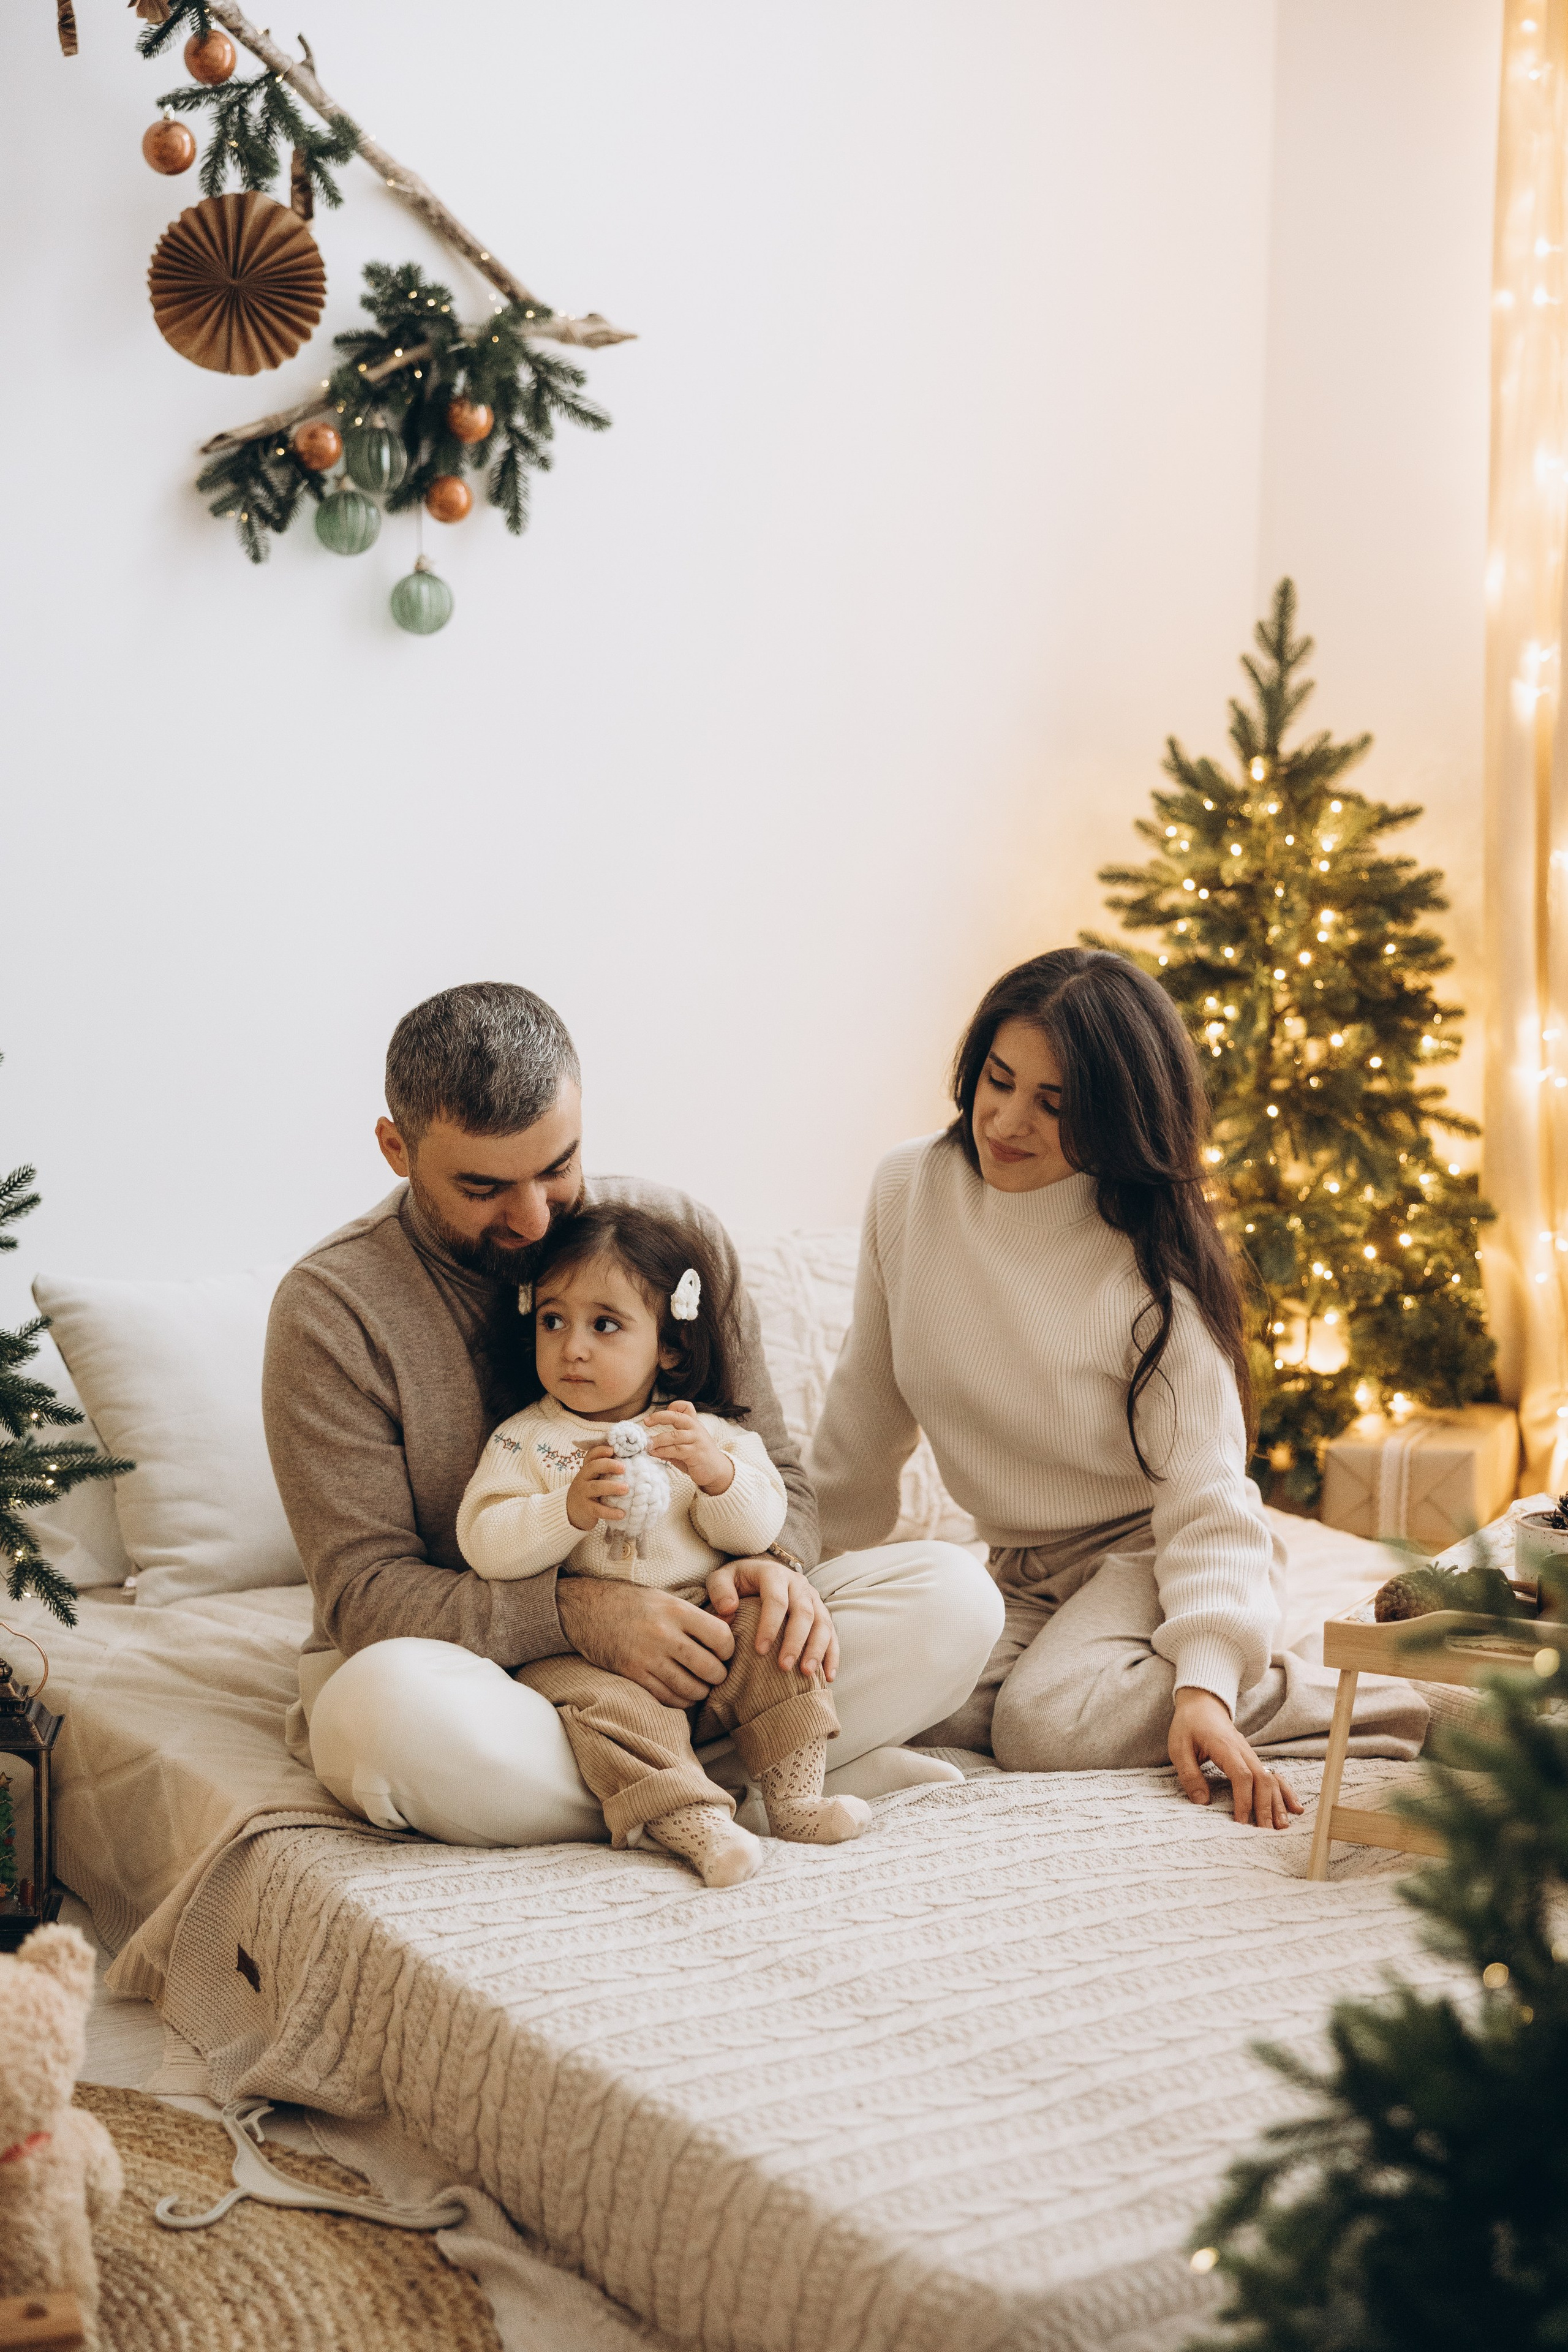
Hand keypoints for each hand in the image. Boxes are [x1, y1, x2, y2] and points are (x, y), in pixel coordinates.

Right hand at [556, 1577, 735, 1707]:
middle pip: (710, 1668)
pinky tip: (679, 1693)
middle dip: (718, 1676)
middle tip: (714, 1674)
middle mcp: (665, 1634)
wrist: (587, 1610)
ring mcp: (648, 1657)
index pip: (722, 1638)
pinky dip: (679, 1701)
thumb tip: (727, 1634)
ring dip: (700, 1692)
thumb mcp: (665, 1599)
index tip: (723, 1652)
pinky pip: (667, 1698)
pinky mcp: (633, 1675)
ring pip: (691, 1689)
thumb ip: (694, 1617)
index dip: (728, 1650)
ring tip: (699, 1686)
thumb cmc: (632, 1603)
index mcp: (677, 1611)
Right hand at [565, 1443, 627, 1533]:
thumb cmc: (590, 1491)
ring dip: (612, 1487)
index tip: (613, 1450)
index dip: (601, 1451)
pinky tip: (622, 1514)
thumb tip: (632, 1461)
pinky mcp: (585, 1508)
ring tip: (626, 1489)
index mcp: (587, 1469)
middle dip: (609, 1465)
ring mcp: (583, 1493)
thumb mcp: (594, 1478)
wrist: (572, 1511)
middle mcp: (583, 1478)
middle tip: (624, 1468)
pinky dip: (610, 1512)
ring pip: (596, 1487)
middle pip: (593, 1467)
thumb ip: (607, 1470)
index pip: (591, 1455)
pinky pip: (598, 1509)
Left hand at [645, 1400, 733, 1494]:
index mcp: (693, 1424)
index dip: (673, 1406)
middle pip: (677, 1417)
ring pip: (674, 1436)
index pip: (686, 1407)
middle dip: (659, 1418)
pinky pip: (676, 1450)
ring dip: (657, 1440)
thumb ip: (671, 1443)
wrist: (717, 1471)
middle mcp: (696, 1429)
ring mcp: (697, 1440)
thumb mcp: (685, 1446)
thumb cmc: (698, 1457)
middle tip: (646, 1422)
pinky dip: (662, 1452)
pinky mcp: (696, 1453)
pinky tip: (655, 1454)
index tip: (658, 1416)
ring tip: (647, 1445)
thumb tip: (651, 1445)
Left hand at [705, 1555, 837, 1680]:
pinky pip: (832, 1634)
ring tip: (806, 1673)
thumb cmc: (738, 1581)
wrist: (759, 1572)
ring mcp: (813, 1599)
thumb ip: (720, 1590)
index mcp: (774, 1574)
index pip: (776, 1600)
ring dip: (816, 1649)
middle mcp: (798, 1584)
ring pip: (822, 1623)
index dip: (770, 1625)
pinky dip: (832, 1655)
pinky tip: (828, 1677)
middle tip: (784, 1667)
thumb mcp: (722, 1578)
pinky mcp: (822, 1613)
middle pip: (803, 1613)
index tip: (759, 1650)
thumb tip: (728, 1611)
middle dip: (795, 1641)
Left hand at [1169, 1687, 1302, 1829]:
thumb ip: (1190, 1774)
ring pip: (1271, 1778)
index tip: (1242, 1821)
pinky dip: (1285, 1791)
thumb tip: (1202, 1802)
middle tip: (1266, 1832)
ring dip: (1278, 1802)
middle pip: (1262, 1779)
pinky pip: (1273, 1775)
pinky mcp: (1253, 1758)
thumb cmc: (1189, 1726)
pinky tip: (1294, 1807)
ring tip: (1282, 1826)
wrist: (1202, 1704)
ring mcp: (1251, 1754)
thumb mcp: (1179, 1748)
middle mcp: (1244, 1750)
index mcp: (1225, 1747)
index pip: (1242, 1775)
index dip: (1244, 1799)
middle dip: (1266, 1806)